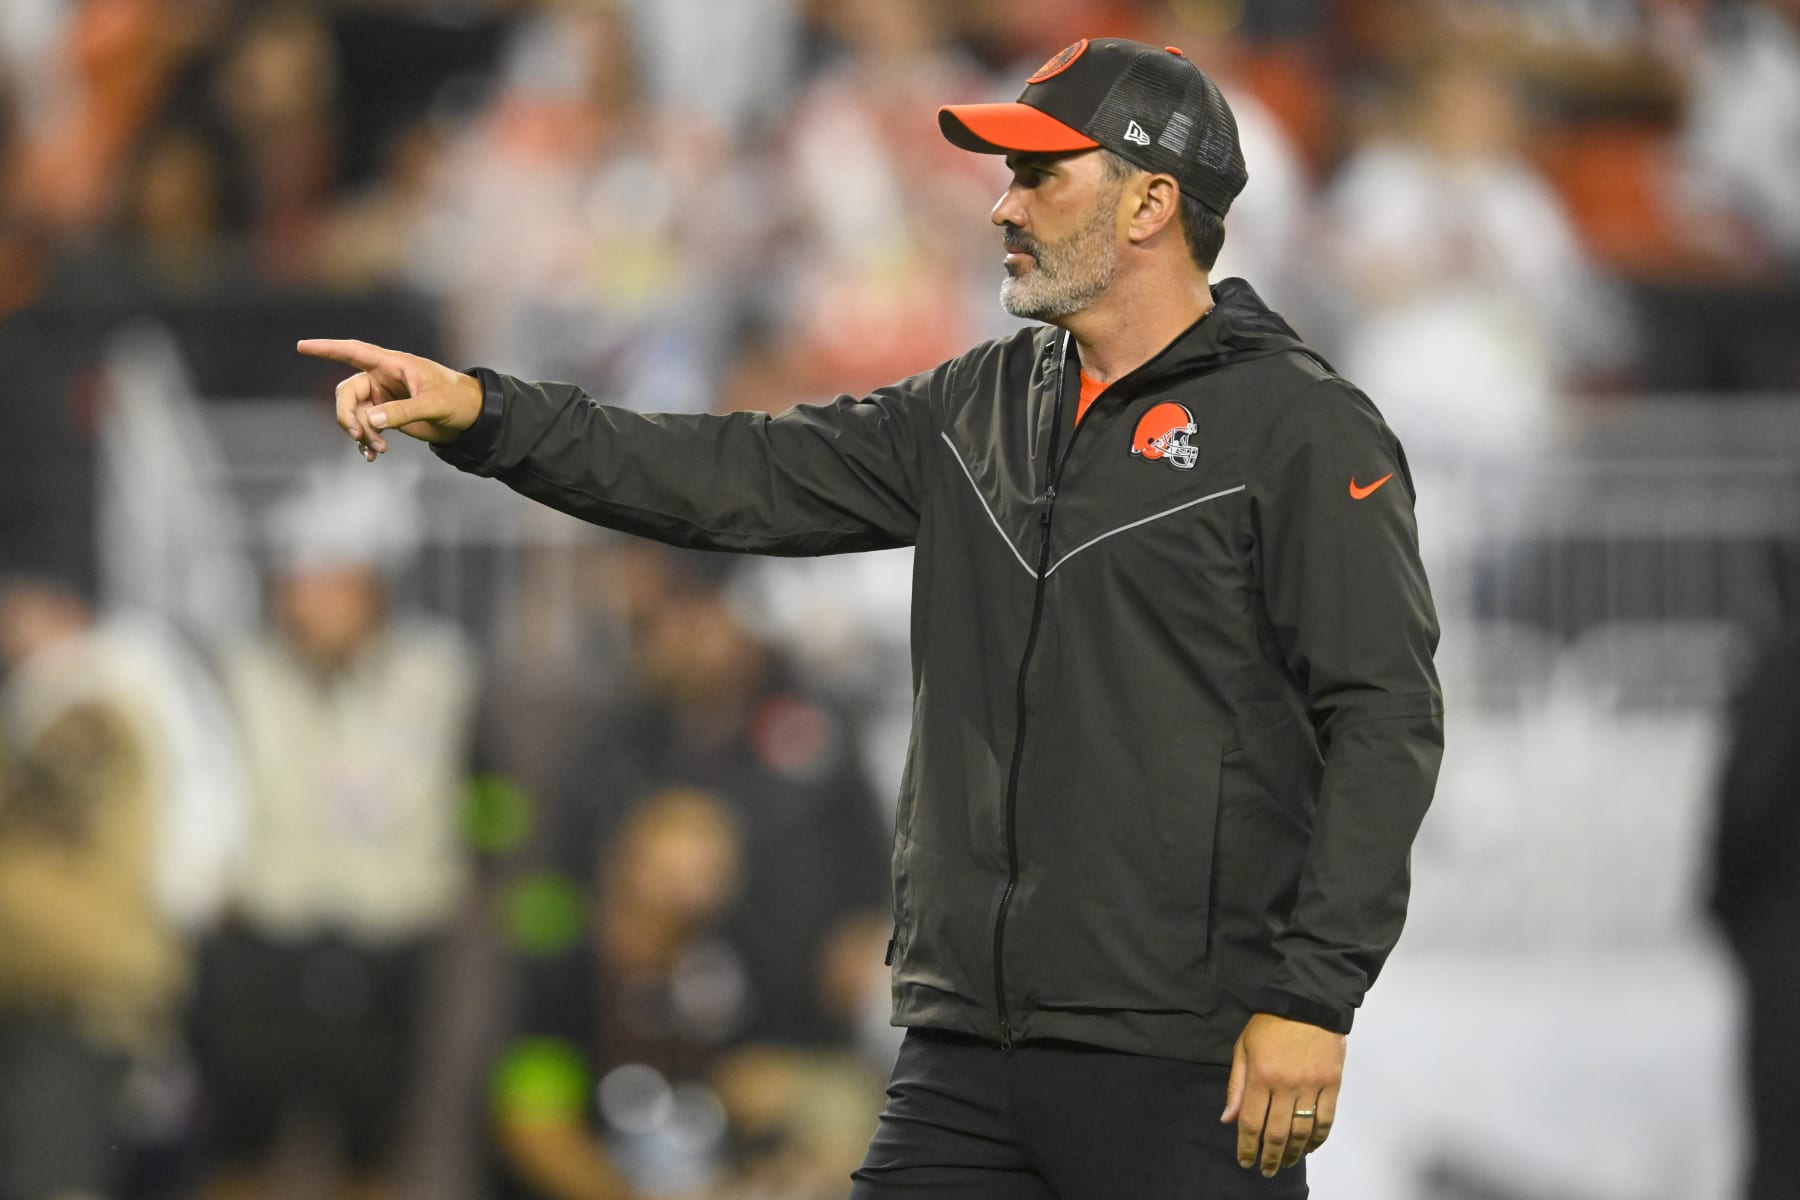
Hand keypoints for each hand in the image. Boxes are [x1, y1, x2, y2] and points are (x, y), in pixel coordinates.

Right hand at [296, 338, 484, 460]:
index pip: (354, 352)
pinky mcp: (386, 416)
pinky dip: (365, 441)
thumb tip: (371, 421)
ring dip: (359, 433)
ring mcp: (382, 398)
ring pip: (353, 413)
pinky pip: (364, 427)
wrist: (470, 418)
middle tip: (358, 436)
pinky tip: (373, 455)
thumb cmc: (457, 400)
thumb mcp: (434, 404)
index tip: (302, 347)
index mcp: (392, 365)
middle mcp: (382, 378)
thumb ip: (403, 412)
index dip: (327, 349)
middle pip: (346, 392)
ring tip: (379, 450)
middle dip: (347, 416)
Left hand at [1219, 1012, 1344, 1177]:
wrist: (1307, 1002)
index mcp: (1260, 1076)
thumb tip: (1228, 1119)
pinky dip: (1318, 1139)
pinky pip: (1326, 1119)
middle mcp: (1286, 1085)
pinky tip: (1310, 1148)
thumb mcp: (1243, 1048)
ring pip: (1303, 1131)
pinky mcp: (1332, 1084)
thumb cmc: (1270, 1024)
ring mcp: (1312, 1086)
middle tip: (1266, 1170)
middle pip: (1277, 1133)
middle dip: (1269, 1156)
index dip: (1247, 1147)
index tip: (1245, 1162)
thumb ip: (1236, 1086)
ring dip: (1294, 1152)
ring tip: (1286, 1163)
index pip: (1251, 1122)